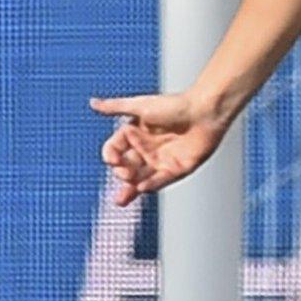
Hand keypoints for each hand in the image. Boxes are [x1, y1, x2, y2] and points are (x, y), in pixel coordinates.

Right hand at [92, 90, 230, 205]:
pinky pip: (161, 180)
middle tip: (123, 174)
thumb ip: (116, 107)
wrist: (207, 110)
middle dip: (121, 175)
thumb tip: (93, 103)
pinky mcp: (178, 168)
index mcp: (136, 134)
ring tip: (122, 198)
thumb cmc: (176, 104)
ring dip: (131, 188)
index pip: (115, 150)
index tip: (112, 158)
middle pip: (126, 168)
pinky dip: (151, 185)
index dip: (111, 155)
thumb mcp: (141, 106)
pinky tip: (142, 188)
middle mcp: (147, 149)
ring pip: (141, 179)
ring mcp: (162, 160)